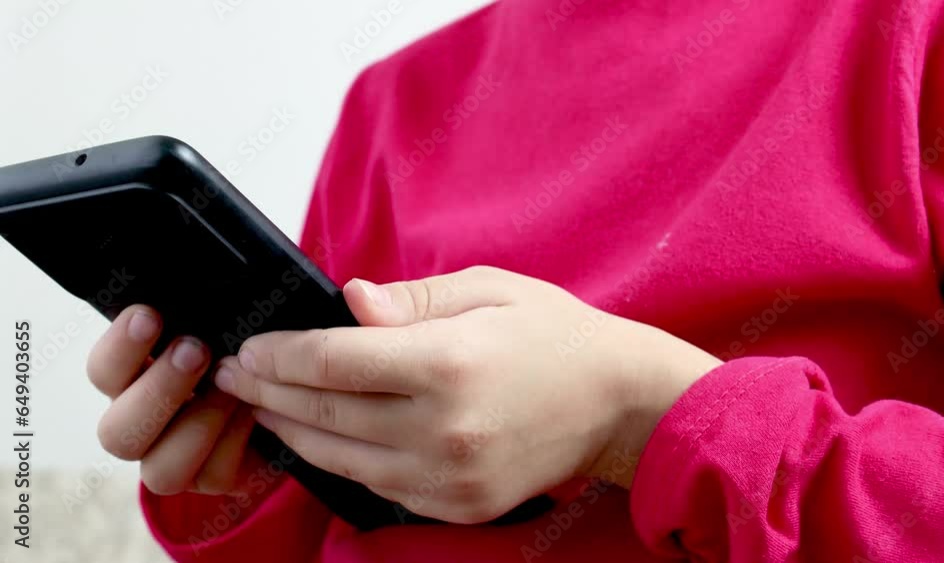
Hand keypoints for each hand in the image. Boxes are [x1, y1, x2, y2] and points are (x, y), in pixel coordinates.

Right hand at [87, 305, 266, 495]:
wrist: (290, 384)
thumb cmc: (241, 344)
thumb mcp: (221, 322)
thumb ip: (199, 312)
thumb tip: (194, 287)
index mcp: (132, 380)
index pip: (102, 372)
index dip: (119, 348)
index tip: (149, 316)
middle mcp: (142, 425)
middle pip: (115, 433)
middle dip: (158, 390)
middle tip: (195, 351)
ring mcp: (173, 459)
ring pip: (159, 470)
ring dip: (198, 425)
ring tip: (234, 390)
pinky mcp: (211, 479)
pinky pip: (212, 476)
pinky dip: (234, 442)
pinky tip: (254, 412)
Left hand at [215, 266, 721, 523]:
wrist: (617, 402)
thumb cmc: (554, 334)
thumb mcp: (487, 289)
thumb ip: (410, 301)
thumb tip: (349, 302)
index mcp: (447, 363)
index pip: (333, 361)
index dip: (279, 354)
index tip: (249, 347)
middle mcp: (443, 428)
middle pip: (326, 414)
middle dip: (269, 393)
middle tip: (234, 375)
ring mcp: (449, 477)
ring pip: (341, 459)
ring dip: (292, 432)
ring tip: (263, 407)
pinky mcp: (458, 505)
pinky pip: (377, 487)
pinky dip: (339, 462)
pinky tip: (319, 439)